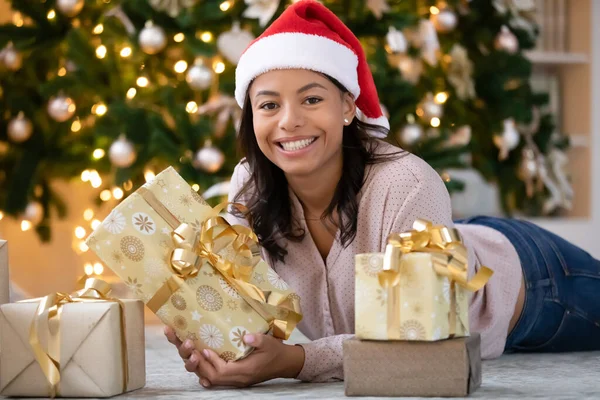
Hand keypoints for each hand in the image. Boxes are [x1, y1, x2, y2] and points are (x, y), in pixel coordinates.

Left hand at [164, 326, 304, 387]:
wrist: (285, 363)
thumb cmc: (276, 351)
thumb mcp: (269, 342)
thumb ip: (257, 340)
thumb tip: (245, 336)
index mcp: (246, 371)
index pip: (223, 371)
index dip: (211, 362)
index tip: (204, 349)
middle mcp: (239, 379)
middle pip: (214, 378)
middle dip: (200, 365)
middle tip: (192, 350)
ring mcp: (237, 381)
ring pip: (213, 380)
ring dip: (201, 369)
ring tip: (192, 355)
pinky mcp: (236, 378)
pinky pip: (218, 380)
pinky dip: (207, 374)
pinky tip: (200, 365)